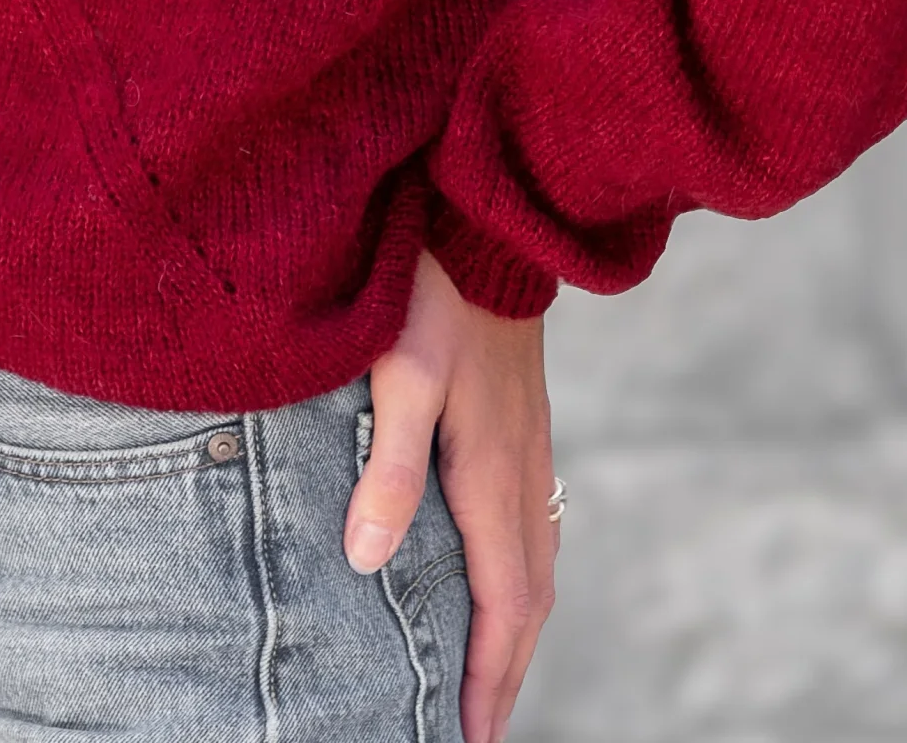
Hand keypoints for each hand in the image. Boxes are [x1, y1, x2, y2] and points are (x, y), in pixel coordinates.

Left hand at [343, 247, 557, 742]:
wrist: (485, 216)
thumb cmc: (433, 288)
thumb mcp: (401, 373)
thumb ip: (389, 468)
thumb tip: (369, 563)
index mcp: (492, 471)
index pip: (500, 602)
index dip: (486, 674)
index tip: (468, 734)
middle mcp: (522, 467)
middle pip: (528, 596)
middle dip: (507, 670)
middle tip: (479, 729)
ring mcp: (530, 441)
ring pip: (537, 558)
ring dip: (517, 627)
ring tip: (493, 672)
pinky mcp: (523, 418)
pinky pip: (534, 519)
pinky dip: (523, 572)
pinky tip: (501, 570)